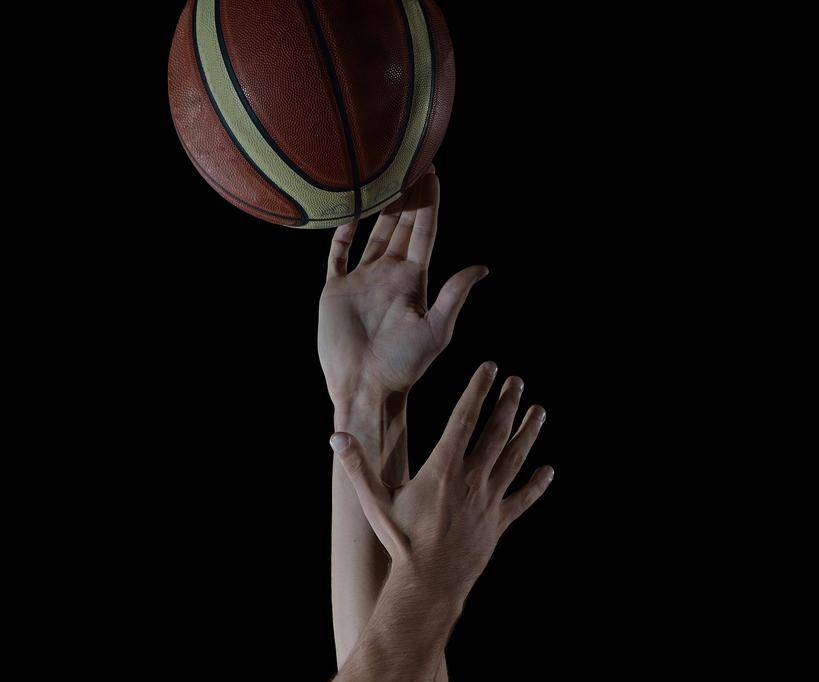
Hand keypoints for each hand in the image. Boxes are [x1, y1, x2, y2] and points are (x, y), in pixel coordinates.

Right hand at [318, 167, 488, 407]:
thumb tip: (482, 267)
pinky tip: (347, 208)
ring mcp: (362, 281)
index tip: (431, 170)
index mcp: (414, 281)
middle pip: (399, 225)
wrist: (365, 387)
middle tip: (407, 156)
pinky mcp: (336, 290)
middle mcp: (389, 276)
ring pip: (372, 232)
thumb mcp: (437, 330)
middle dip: (405, 192)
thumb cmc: (403, 366)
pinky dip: (342, 231)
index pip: (424, 231)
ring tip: (381, 171)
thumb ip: (455, 295)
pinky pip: (338, 253)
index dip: (428, 201)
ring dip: (378, 204)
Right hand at [330, 364, 552, 597]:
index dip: (478, 390)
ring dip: (528, 433)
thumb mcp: (374, 502)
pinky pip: (522, 499)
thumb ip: (357, 466)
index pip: (465, 418)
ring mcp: (488, 502)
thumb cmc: (399, 542)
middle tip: (517, 381)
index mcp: (443, 469)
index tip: (490, 368)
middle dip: (507, 404)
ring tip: (539, 411)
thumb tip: (335, 436)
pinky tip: (548, 471)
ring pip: (514, 459)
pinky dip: (536, 485)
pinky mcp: (497, 524)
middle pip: (496, 433)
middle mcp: (471, 480)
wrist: (427, 583)